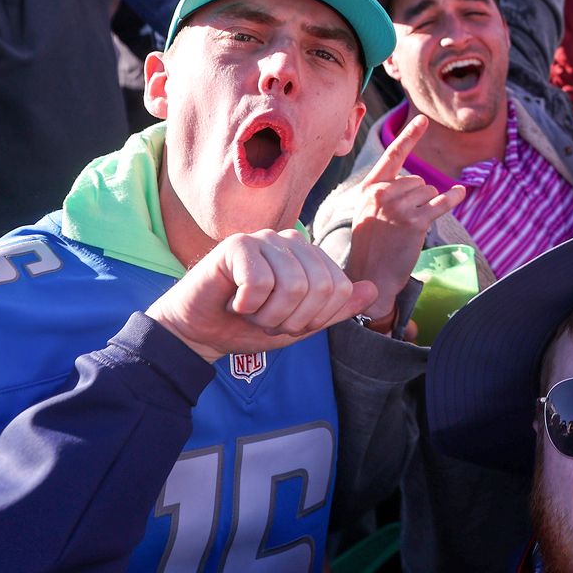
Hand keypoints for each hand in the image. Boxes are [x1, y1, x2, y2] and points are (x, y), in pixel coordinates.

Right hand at [147, 230, 378, 362]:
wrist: (199, 333)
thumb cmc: (247, 327)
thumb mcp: (299, 325)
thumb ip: (335, 309)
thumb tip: (372, 288)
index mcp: (310, 256)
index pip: (340, 289)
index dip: (314, 319)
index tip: (287, 321)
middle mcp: (291, 241)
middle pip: (320, 287)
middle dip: (291, 318)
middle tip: (266, 318)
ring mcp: (265, 239)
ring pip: (293, 285)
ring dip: (268, 314)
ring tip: (250, 311)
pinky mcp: (238, 244)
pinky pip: (261, 282)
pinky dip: (247, 304)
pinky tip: (234, 300)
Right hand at [343, 116, 465, 332]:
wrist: (371, 276)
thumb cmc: (371, 246)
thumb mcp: (367, 212)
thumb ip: (384, 193)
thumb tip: (416, 182)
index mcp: (369, 189)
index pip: (392, 156)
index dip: (409, 137)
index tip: (422, 119)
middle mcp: (382, 193)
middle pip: (417, 180)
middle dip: (418, 197)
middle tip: (401, 222)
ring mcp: (398, 206)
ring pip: (429, 192)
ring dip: (426, 207)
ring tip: (408, 228)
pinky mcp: (415, 221)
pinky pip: (440, 203)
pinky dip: (452, 198)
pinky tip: (460, 193)